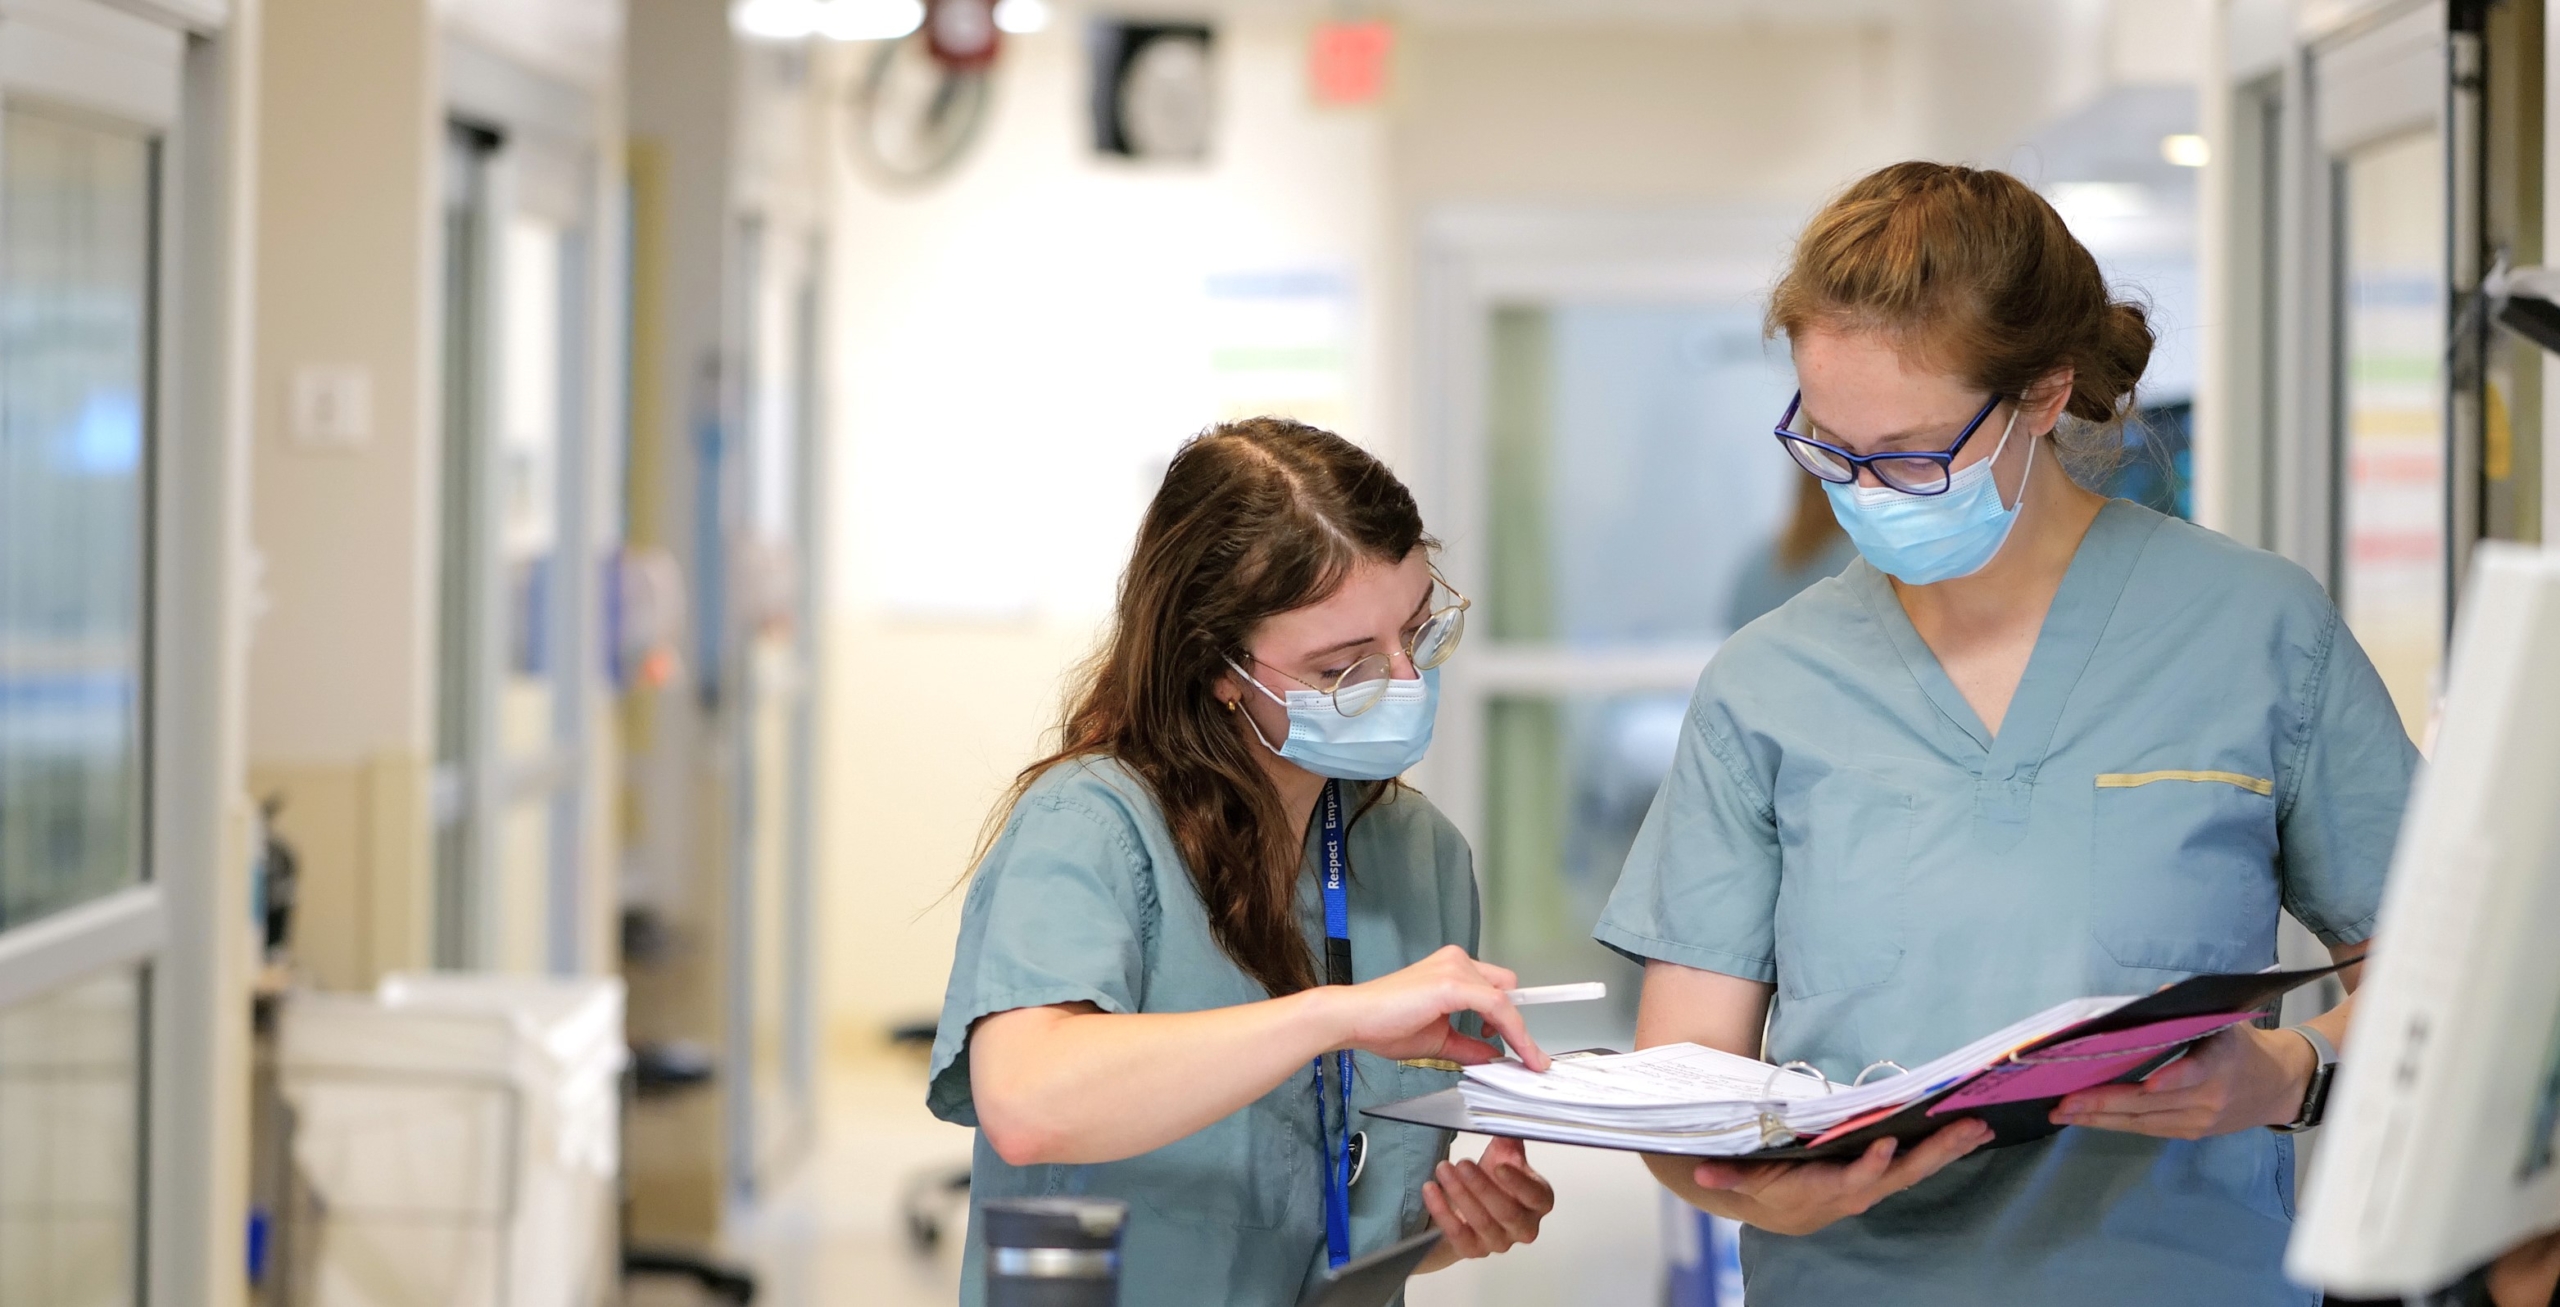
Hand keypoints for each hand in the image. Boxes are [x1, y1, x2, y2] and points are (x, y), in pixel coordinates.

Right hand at [1323, 945, 1547, 1070]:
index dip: (1514, 1018)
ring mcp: (1455, 968)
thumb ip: (1467, 1047)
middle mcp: (1456, 961)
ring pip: (1506, 999)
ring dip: (1518, 1031)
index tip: (1528, 1047)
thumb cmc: (1382, 1025)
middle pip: (1507, 989)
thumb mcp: (1438, 1041)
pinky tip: (1520, 1051)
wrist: (1352, 1019)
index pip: (1495, 989)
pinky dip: (1514, 1031)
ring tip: (1525, 1059)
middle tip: (1526, 1056)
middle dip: (1517, 1024)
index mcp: (1451, 969)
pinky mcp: (1452, 983)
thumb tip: (1493, 1057)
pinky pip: (1497, 1006)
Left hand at [1419, 1137, 1553, 1266]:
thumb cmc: (1493, 1179)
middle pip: (1507, 1212)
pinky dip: (1442, 1211)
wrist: (1470, 1205)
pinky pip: (1458, 1234)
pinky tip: (1431, 1189)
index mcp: (1538, 1201)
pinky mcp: (1473, 1250)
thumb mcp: (1503, 1156)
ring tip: (1443, 1169)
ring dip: (1460, 1194)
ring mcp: (1499, 1242)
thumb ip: (1508, 1140)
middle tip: (1462, 1164)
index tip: (1498, 1166)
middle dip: (1482, 1187)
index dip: (1519, 1183)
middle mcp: (1524, 1227)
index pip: (1536, 1197)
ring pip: (1482, 1222)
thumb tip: (1504, 1121)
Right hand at [1684, 1121, 1993, 1236]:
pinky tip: (1968, 1132)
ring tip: (1980, 1124)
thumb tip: (1701, 1170)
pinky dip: (1945, 1149)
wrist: (1783, 1213)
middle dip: (1935, 1151)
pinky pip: (1919, 1165)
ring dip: (1950, 1148)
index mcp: (1824, 1191)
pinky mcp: (1886, 1178)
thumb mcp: (1744, 1181)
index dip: (1870, 1165)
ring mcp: (1876, 1186)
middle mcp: (1857, 1192)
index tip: (1887, 1144)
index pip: (1853, 1181)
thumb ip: (1729, 1175)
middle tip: (1966, 1126)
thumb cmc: (1767, 1189)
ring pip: (1918, 1170)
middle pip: (1901, 1174)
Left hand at [2048, 1025, 2315, 1138]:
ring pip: (2143, 1121)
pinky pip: (2148, 1129)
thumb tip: (2147, 1002)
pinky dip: (2114, 1123)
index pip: (2196, 1072)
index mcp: (2221, 1061)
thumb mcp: (2222, 1019)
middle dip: (2105, 1102)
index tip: (2149, 1083)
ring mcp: (2200, 1120)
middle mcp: (2210, 1096)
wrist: (2276, 1085)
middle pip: (2153, 1102)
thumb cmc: (2240, 1044)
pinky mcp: (2191, 1133)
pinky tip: (2085, 1118)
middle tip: (2065, 1101)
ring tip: (2062, 1112)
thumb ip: (2185, 1011)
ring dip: (2099, 1118)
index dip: (2172, 1078)